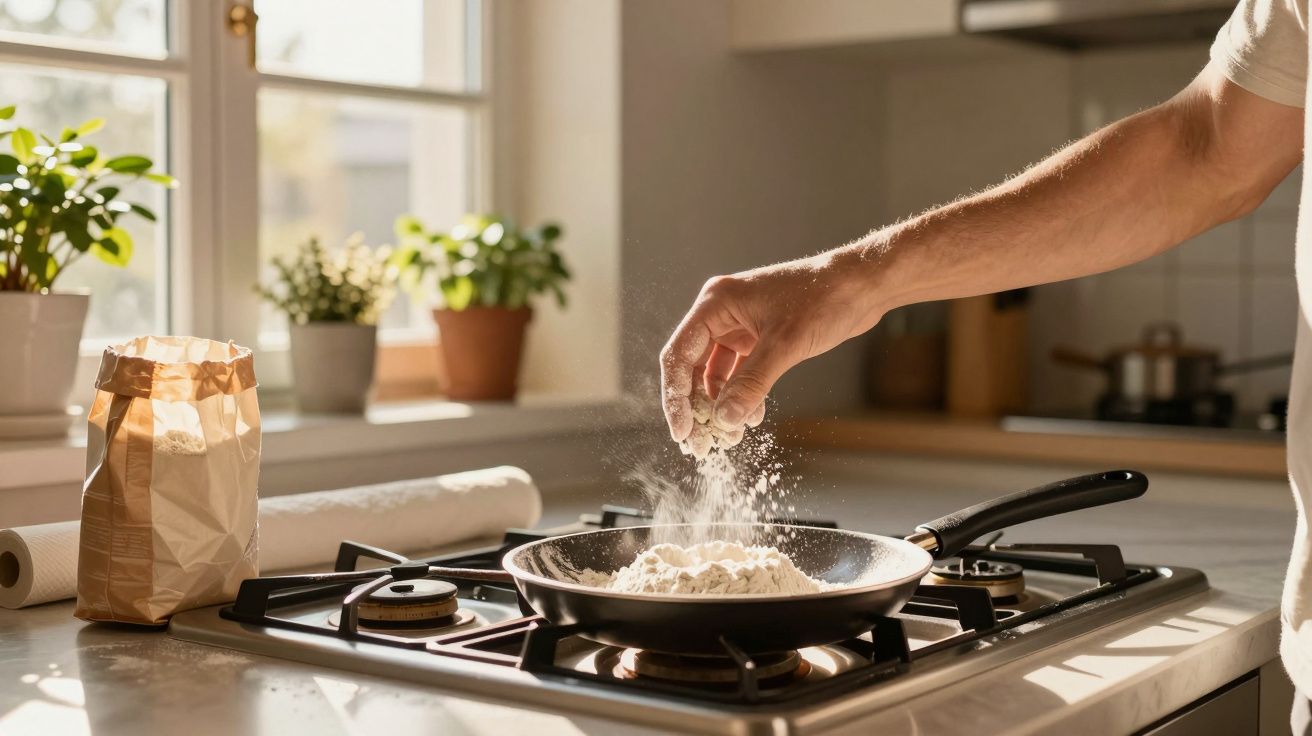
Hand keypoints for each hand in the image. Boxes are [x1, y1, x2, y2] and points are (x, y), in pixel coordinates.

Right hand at [660, 250, 881, 441]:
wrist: (862, 286)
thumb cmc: (824, 299)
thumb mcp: (785, 345)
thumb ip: (752, 384)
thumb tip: (725, 420)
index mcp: (716, 303)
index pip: (679, 354)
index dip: (676, 396)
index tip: (682, 431)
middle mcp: (722, 313)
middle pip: (692, 366)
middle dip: (697, 406)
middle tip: (701, 443)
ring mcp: (740, 325)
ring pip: (716, 372)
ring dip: (721, 404)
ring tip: (730, 435)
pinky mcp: (759, 336)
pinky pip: (740, 372)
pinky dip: (742, 394)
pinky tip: (752, 417)